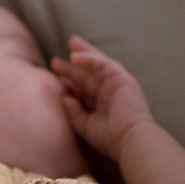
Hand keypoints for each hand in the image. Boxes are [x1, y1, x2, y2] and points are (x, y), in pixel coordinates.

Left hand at [51, 36, 152, 161]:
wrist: (129, 140)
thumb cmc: (109, 138)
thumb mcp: (85, 125)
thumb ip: (74, 112)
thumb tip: (64, 97)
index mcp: (102, 104)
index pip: (84, 88)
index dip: (70, 81)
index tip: (56, 77)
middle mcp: (109, 92)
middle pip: (89, 73)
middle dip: (74, 65)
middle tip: (56, 60)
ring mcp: (116, 83)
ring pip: (98, 63)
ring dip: (84, 53)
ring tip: (71, 43)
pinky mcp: (122, 78)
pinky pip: (103, 63)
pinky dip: (90, 58)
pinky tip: (75, 56)